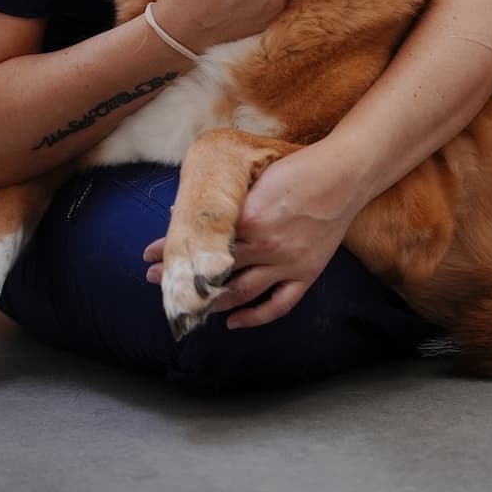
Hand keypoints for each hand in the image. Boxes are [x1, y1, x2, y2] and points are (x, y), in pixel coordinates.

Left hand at [143, 143, 357, 327]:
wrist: (343, 176)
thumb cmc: (299, 170)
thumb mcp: (256, 177)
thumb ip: (228, 200)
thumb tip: (189, 211)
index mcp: (249, 218)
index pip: (202, 241)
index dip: (173, 248)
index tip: (148, 254)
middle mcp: (266, 245)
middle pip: (215, 270)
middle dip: (182, 277)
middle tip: (155, 281)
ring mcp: (286, 263)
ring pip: (241, 293)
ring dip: (211, 302)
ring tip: (189, 304)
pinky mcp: (305, 273)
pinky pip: (278, 305)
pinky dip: (254, 317)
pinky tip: (233, 321)